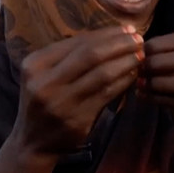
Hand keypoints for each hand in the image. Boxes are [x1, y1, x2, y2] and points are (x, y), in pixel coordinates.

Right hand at [13, 25, 142, 155]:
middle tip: (138, 39)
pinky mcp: (77, 119)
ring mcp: (61, 102)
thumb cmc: (42, 103)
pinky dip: (123, 82)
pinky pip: (106, 94)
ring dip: (125, 62)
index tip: (126, 29)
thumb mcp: (42, 76)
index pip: (76, 42)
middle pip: (90, 54)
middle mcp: (45, 82)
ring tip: (140, 55)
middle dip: (119, 44)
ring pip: (102, 74)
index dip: (105, 33)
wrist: (32, 143)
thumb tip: (109, 37)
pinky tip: (133, 75)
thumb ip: (67, 58)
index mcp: (34, 64)